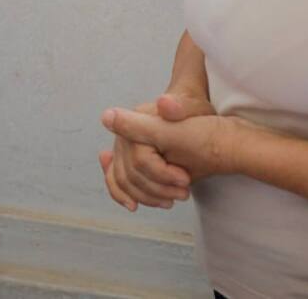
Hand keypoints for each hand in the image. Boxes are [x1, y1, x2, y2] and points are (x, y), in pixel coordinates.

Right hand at [98, 93, 214, 211]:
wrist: (188, 112)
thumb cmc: (192, 111)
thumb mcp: (193, 108)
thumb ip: (179, 106)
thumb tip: (163, 102)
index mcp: (137, 120)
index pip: (141, 159)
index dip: (163, 174)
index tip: (186, 179)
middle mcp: (124, 134)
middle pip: (131, 174)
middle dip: (158, 189)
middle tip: (184, 193)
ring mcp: (121, 147)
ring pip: (123, 181)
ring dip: (146, 196)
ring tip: (171, 200)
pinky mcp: (123, 158)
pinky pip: (114, 180)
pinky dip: (121, 195)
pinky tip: (133, 204)